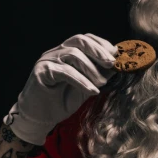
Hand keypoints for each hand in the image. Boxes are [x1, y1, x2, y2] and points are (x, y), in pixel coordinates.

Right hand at [3, 34, 117, 144]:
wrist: (40, 118)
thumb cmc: (61, 102)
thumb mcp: (86, 87)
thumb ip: (99, 76)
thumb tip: (117, 67)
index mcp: (66, 52)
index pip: (85, 39)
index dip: (101, 44)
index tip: (116, 54)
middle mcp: (56, 52)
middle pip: (79, 40)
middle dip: (98, 51)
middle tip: (111, 63)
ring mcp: (47, 60)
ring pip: (73, 54)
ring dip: (91, 69)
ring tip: (101, 84)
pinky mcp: (42, 71)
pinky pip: (65, 71)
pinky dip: (82, 81)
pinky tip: (92, 91)